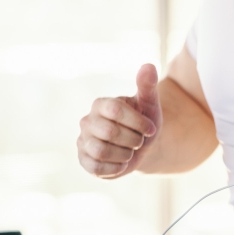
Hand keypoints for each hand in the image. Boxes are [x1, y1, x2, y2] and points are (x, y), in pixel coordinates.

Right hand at [78, 64, 160, 178]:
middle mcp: (88, 121)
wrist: (141, 148)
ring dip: (124, 154)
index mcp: (102, 104)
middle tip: (139, 141)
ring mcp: (83, 141)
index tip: (150, 129)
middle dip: (132, 140)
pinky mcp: (83, 160)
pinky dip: (114, 168)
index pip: (116, 110)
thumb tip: (148, 66)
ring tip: (129, 152)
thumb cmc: (143, 123)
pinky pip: (95, 167)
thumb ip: (147, 86)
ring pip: (101, 151)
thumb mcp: (149, 104)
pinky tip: (122, 163)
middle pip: (110, 132)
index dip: (137, 122)